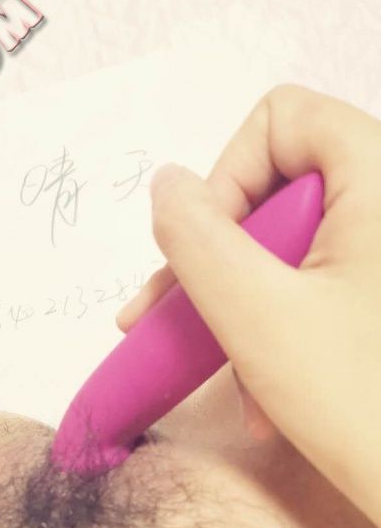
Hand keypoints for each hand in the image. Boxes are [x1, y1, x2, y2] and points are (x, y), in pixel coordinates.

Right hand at [117, 84, 380, 527]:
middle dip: (222, 265)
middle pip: (279, 191)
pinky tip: (267, 399)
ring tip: (236, 385)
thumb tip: (166, 186)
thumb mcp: (258, 316)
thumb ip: (196, 240)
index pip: (281, 120)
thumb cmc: (368, 407)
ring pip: (291, 251)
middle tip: (174, 319)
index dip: (226, 179)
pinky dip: (282, 333)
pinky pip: (320, 288)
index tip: (203, 256)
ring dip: (245, 313)